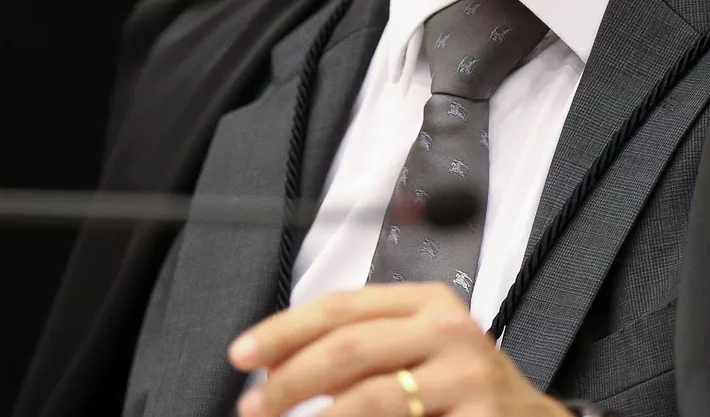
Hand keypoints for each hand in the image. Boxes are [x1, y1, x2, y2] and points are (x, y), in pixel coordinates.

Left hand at [229, 283, 567, 415]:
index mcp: (428, 303)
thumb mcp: (418, 351)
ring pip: (372, 398)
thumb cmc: (462, 390)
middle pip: (350, 348)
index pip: (343, 306)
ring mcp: (468, 379)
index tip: (242, 355)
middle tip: (254, 409)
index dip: (284, 330)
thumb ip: (357, 351)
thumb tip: (273, 371)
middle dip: (290, 382)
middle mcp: (450, 332)